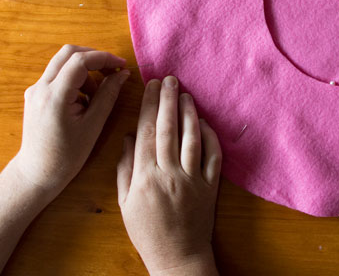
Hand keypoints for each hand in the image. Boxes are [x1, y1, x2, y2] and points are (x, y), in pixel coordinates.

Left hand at [13, 45, 128, 196]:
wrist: (38, 172)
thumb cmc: (67, 155)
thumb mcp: (93, 125)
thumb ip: (108, 95)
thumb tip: (122, 74)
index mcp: (55, 96)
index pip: (80, 61)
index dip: (104, 58)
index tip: (122, 66)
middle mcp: (40, 87)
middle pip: (68, 52)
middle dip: (94, 57)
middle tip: (112, 71)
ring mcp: (35, 89)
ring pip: (62, 62)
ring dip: (85, 69)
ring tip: (98, 93)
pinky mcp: (35, 94)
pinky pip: (58, 74)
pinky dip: (75, 78)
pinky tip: (84, 99)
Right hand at [117, 76, 221, 275]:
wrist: (177, 257)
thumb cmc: (147, 231)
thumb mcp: (125, 203)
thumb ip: (125, 168)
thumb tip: (128, 137)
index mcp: (144, 177)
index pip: (145, 133)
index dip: (147, 106)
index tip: (149, 87)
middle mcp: (169, 174)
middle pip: (167, 129)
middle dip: (167, 101)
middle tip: (168, 80)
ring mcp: (192, 179)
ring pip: (191, 138)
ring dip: (188, 113)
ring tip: (185, 94)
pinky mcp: (210, 186)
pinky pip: (212, 156)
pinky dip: (209, 136)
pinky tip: (204, 121)